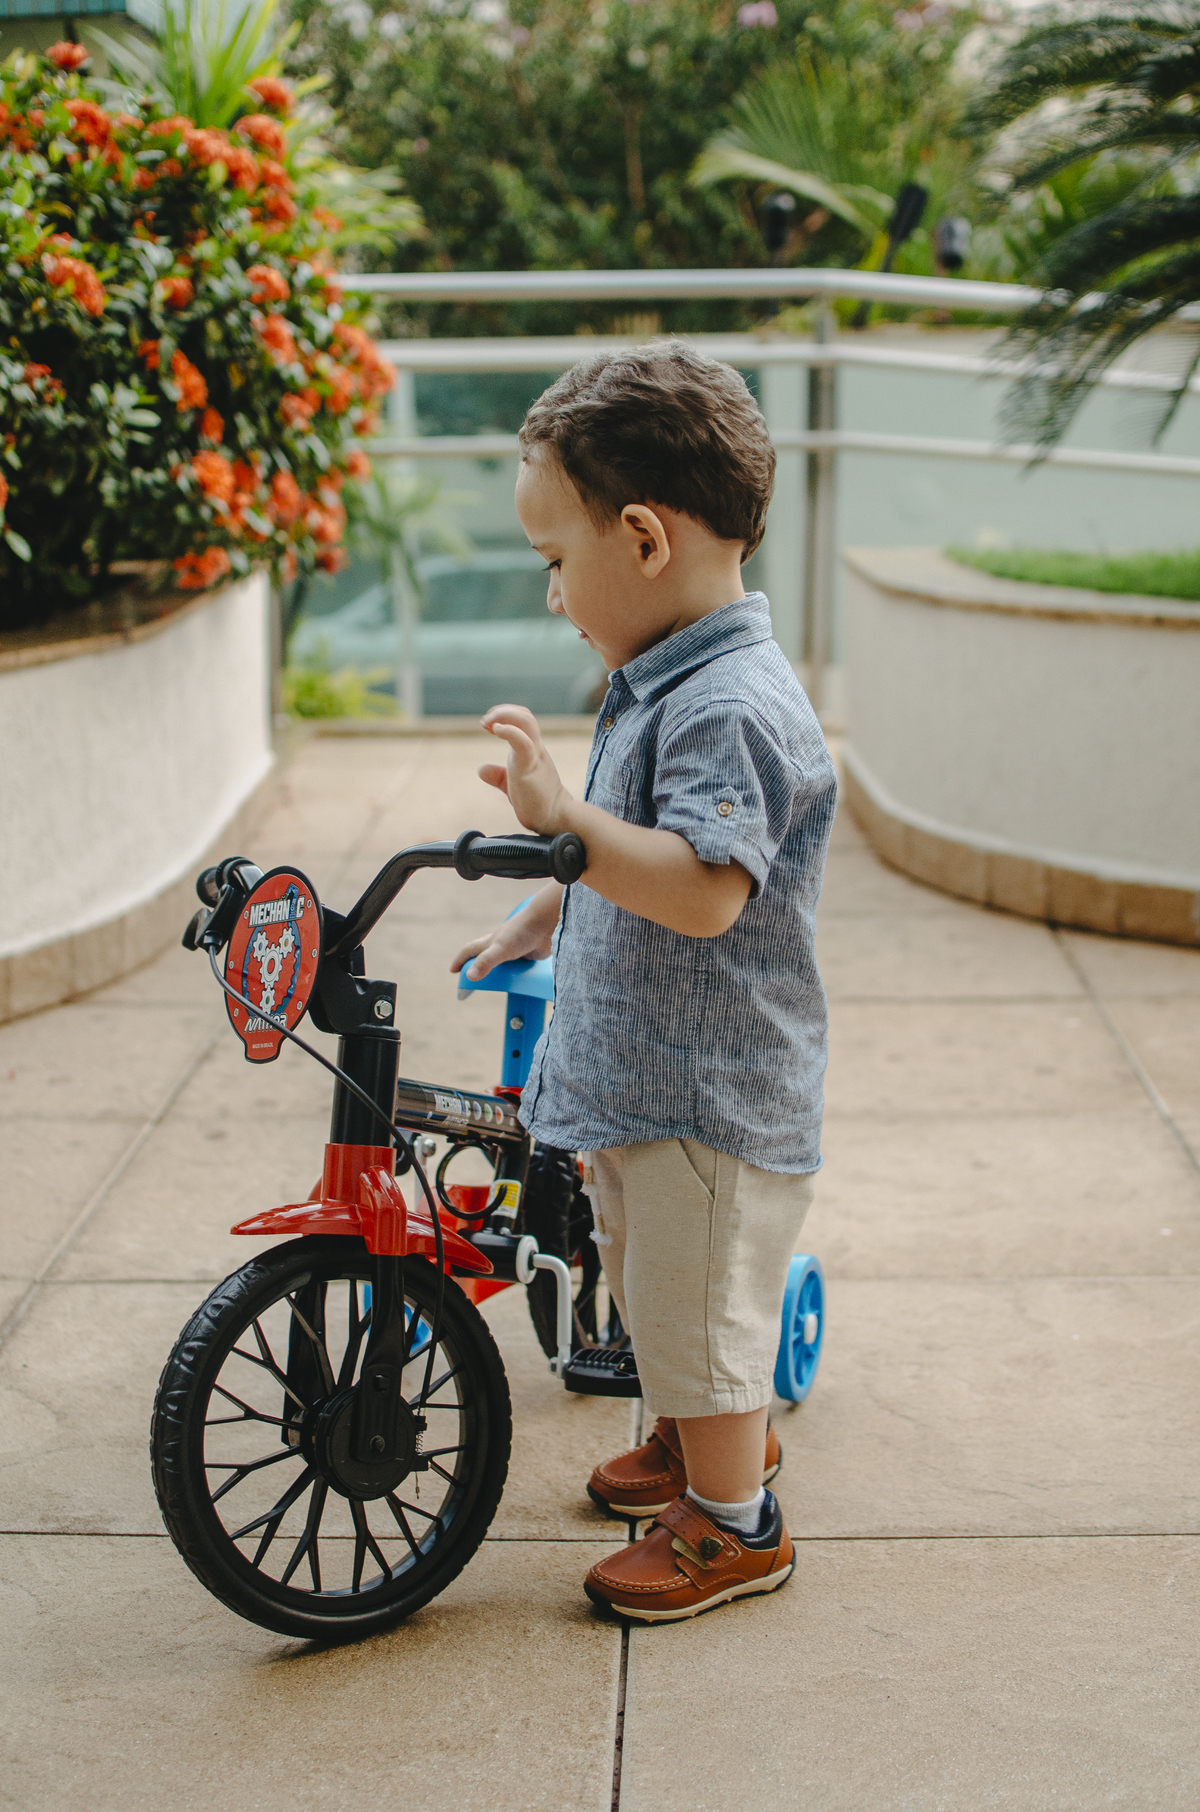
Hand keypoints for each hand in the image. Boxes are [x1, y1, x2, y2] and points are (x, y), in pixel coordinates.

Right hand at [449, 882, 562, 981]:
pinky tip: (517, 981)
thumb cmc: (522, 932)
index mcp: (489, 943)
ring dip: (495, 971)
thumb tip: (469, 976)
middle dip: (475, 966)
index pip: (469, 951)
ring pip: (500, 962)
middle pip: (483, 956)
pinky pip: (517, 966)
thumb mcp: (500, 949)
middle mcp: (500, 946)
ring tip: (493, 984)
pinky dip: (514, 973)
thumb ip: (486, 962)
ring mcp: (514, 950)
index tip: (453, 971)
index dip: (460, 960)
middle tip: (470, 979)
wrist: (547, 924)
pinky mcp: (527, 954)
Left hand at [479, 704, 570, 833]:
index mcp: (532, 751)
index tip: (487, 725)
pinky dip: (509, 731)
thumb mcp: (513, 785)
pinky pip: (523, 742)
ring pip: (526, 721)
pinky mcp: (531, 766)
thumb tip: (482, 768)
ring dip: (503, 716)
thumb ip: (499, 776)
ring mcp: (535, 756)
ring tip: (488, 724)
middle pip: (525, 715)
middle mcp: (535, 748)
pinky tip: (496, 730)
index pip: (523, 720)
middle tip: (484, 722)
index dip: (504, 715)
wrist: (557, 819)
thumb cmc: (537, 803)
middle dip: (502, 711)